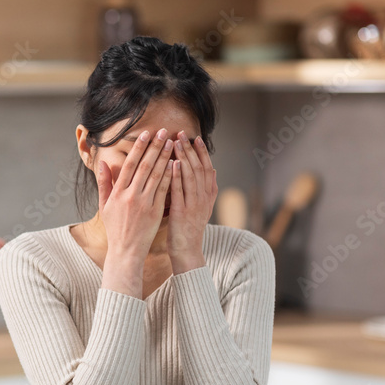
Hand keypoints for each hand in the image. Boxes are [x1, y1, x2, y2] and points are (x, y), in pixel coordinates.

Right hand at [97, 128, 174, 260]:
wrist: (125, 250)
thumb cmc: (115, 228)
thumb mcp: (104, 205)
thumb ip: (104, 183)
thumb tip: (102, 163)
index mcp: (117, 192)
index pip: (129, 165)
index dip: (138, 148)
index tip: (145, 134)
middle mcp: (130, 195)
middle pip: (145, 166)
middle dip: (154, 147)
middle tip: (163, 132)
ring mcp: (144, 203)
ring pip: (157, 175)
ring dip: (165, 157)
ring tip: (172, 143)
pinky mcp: (155, 211)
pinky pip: (164, 189)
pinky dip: (170, 175)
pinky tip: (176, 163)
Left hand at [168, 131, 216, 272]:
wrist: (187, 251)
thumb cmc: (189, 228)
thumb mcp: (201, 207)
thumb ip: (205, 189)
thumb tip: (212, 170)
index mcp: (208, 195)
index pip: (207, 167)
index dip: (202, 152)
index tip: (195, 137)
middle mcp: (204, 198)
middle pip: (199, 168)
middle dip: (191, 150)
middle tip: (182, 133)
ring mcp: (194, 204)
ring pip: (191, 176)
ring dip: (184, 158)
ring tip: (176, 142)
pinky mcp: (183, 212)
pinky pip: (180, 191)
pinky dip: (177, 176)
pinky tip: (172, 163)